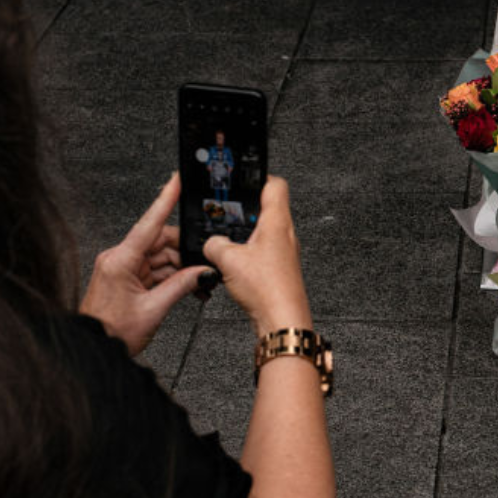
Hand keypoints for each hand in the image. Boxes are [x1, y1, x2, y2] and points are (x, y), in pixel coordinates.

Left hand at [80, 173, 211, 355]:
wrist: (94, 349)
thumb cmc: (112, 332)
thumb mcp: (154, 310)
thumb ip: (181, 286)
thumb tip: (201, 271)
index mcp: (120, 261)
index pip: (149, 224)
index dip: (164, 200)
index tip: (176, 181)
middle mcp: (119, 259)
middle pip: (161, 242)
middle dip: (185, 253)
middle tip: (205, 266)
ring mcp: (123, 268)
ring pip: (161, 257)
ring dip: (181, 269)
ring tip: (199, 285)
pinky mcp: (127, 278)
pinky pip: (156, 270)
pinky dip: (173, 278)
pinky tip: (187, 288)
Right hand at [204, 176, 311, 334]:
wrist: (282, 320)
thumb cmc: (268, 289)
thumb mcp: (229, 260)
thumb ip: (215, 244)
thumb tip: (211, 243)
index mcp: (277, 221)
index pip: (275, 184)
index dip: (258, 176)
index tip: (242, 177)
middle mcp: (285, 234)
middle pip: (267, 207)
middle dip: (244, 208)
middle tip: (227, 210)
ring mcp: (284, 252)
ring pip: (263, 232)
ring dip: (244, 233)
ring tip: (227, 239)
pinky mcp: (279, 269)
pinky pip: (261, 252)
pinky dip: (247, 253)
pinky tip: (234, 263)